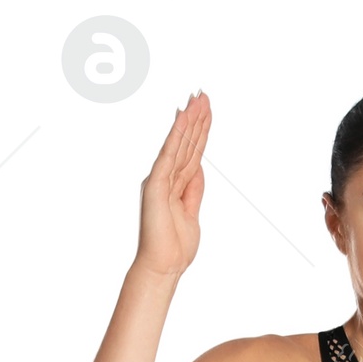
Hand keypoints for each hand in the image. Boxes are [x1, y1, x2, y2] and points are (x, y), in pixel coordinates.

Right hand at [136, 91, 209, 277]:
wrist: (164, 266)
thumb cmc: (174, 247)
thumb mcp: (192, 211)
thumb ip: (194, 188)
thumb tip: (198, 167)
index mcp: (174, 185)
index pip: (191, 153)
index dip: (199, 132)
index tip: (206, 111)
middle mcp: (165, 178)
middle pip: (186, 144)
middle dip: (196, 119)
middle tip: (204, 95)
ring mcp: (159, 180)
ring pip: (179, 144)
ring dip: (189, 121)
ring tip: (198, 100)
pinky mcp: (156, 184)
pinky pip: (169, 154)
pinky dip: (177, 135)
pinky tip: (184, 118)